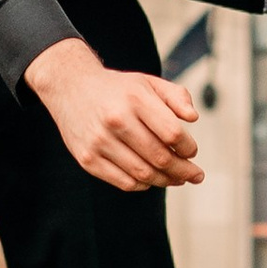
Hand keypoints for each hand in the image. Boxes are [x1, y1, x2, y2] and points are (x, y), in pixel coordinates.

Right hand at [24, 37, 202, 190]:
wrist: (70, 87)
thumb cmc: (118, 88)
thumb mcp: (148, 82)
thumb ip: (176, 96)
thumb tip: (193, 118)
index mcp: (134, 98)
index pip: (172, 133)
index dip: (188, 147)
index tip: (192, 151)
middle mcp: (116, 119)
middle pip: (160, 157)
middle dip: (183, 170)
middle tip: (196, 175)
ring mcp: (99, 141)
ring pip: (143, 174)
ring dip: (166, 180)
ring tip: (177, 179)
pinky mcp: (87, 159)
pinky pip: (124, 182)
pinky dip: (142, 185)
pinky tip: (151, 179)